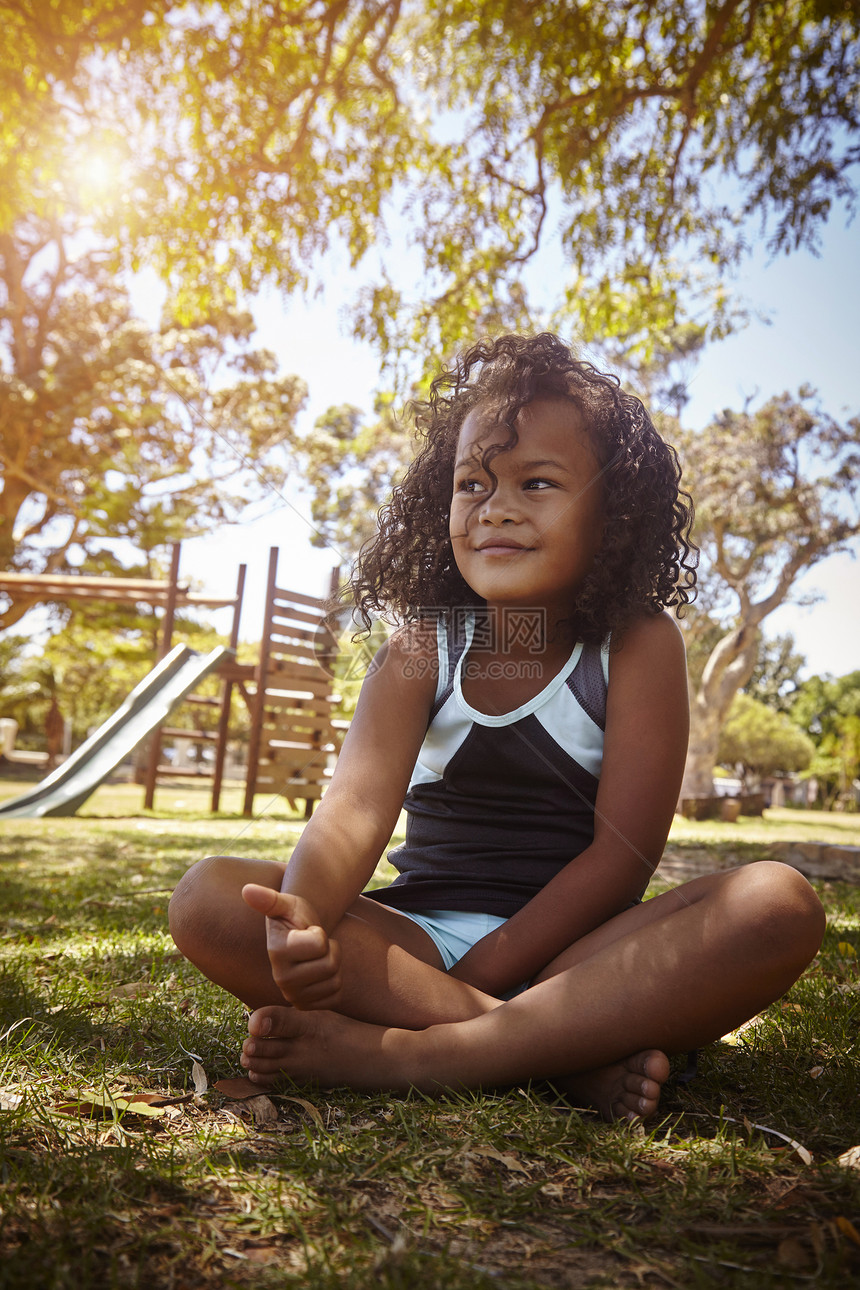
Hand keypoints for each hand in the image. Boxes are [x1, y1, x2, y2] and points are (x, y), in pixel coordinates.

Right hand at [241, 884, 342, 1010]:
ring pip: (335, 979)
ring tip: (317, 957)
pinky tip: (320, 974)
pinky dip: (334, 982)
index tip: (307, 931)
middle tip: (315, 945)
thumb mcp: (286, 904)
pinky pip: (336, 995)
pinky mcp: (307, 1006)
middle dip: (329, 949)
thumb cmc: (294, 917)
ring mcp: (293, 996)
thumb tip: (247, 889)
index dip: (319, 933)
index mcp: (276, 952)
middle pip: (330, 964)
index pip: (319, 943)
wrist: (301, 940)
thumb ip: (268, 898)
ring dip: (333, 964)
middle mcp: (281, 979)